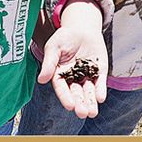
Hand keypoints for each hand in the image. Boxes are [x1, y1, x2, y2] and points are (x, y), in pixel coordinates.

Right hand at [39, 0, 107, 118]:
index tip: (69, 106)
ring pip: (88, 91)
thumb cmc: (64, 37)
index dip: (65, 97)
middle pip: (76, 93)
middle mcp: (73, 78)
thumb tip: (41, 80)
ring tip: (92, 112)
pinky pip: (100, 83)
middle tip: (82, 113)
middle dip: (79, 103)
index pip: (62, 87)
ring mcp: (87, 76)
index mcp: (60, 74)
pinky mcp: (100, 72)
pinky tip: (101, 98)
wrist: (83, 28)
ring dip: (90, 102)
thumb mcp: (54, 47)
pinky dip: (100, 90)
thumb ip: (49, 63)